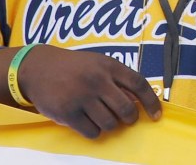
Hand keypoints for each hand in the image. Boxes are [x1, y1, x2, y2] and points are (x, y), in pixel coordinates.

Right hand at [18, 45, 161, 138]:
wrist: (38, 68)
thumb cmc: (75, 68)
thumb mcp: (99, 63)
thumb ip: (118, 79)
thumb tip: (141, 101)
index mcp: (109, 66)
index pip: (139, 84)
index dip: (151, 102)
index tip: (157, 115)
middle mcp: (97, 80)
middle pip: (127, 109)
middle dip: (130, 118)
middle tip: (125, 118)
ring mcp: (82, 97)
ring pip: (110, 124)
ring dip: (110, 125)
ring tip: (101, 117)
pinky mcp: (67, 113)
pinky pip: (92, 132)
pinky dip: (94, 131)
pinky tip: (88, 123)